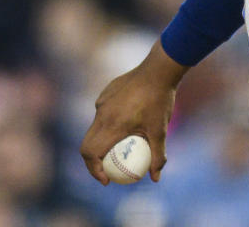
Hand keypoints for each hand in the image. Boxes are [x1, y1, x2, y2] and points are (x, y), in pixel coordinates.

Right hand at [80, 40, 188, 183]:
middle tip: (108, 169)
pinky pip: (103, 112)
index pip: (90, 152)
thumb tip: (155, 178)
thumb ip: (157, 155)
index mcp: (111, 125)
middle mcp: (101, 113)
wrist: (159, 70)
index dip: (93, 170)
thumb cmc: (160, 100)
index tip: (106, 179)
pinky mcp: (106, 92)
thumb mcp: (161, 130)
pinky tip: (126, 122)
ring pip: (95, 127)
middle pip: (87, 143)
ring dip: (102, 140)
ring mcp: (102, 101)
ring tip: (118, 146)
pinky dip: (109, 122)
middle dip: (94, 160)